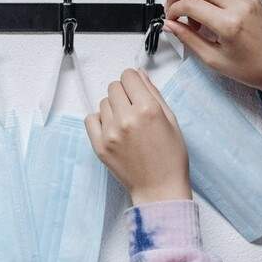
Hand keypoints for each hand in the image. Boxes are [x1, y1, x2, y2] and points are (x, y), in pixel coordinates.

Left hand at [85, 69, 191, 204]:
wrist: (159, 187)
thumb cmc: (170, 157)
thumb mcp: (170, 119)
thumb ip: (153, 93)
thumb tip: (139, 74)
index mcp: (148, 109)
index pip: (128, 76)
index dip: (133, 81)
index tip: (136, 90)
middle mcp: (127, 119)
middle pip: (113, 87)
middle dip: (123, 93)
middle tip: (133, 109)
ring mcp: (110, 133)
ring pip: (103, 102)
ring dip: (113, 108)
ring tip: (126, 123)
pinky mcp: (99, 145)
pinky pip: (91, 119)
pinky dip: (100, 120)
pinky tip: (113, 129)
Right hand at [163, 0, 261, 109]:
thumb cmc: (250, 68)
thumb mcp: (212, 58)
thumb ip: (188, 38)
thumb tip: (170, 24)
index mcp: (229, 23)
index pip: (190, 4)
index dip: (173, 10)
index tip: (169, 19)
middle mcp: (239, 5)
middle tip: (171, 8)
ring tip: (193, 19)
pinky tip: (208, 16)